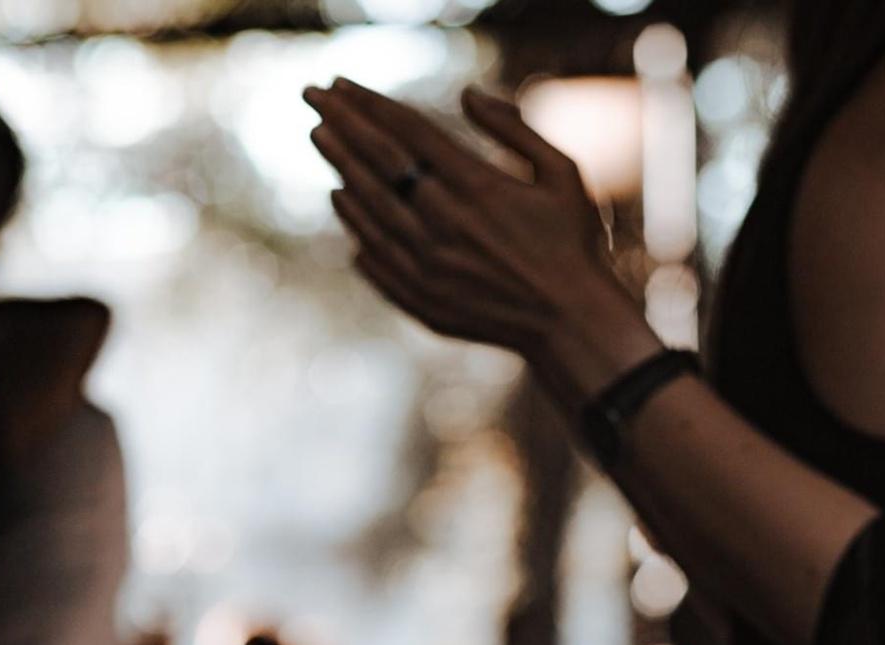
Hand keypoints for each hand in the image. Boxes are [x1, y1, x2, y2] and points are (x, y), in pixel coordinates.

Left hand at [305, 79, 661, 399]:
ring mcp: (428, 262)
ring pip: (370, 205)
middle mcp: (446, 221)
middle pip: (379, 162)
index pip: (409, 132)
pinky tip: (339, 196)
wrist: (570, 322)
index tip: (342, 82)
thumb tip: (468, 94)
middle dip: (342, 123)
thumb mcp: (561, 174)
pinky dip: (354, 221)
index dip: (371, 104)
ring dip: (340, 166)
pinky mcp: (419, 295)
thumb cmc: (572, 242)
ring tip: (318, 135)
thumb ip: (516, 130)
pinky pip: (373, 252)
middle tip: (312, 95)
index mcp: (480, 186)